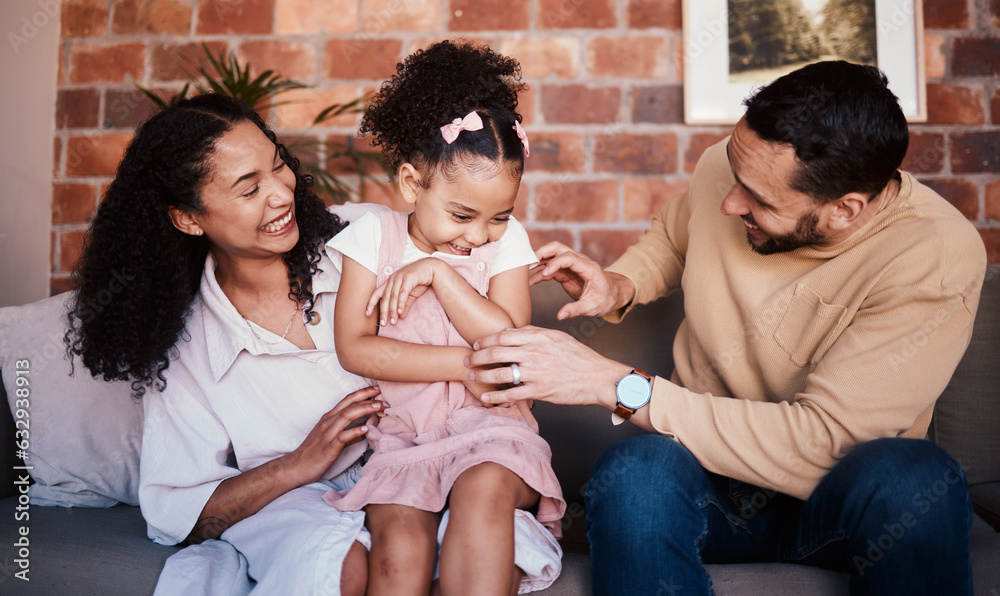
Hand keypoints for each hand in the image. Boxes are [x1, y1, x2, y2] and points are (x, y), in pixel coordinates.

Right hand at [285, 386, 385, 484]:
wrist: (296, 467)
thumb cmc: (315, 452)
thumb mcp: (333, 439)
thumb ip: (350, 433)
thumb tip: (366, 430)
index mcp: (329, 418)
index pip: (347, 399)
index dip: (363, 393)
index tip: (378, 389)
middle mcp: (328, 422)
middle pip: (349, 403)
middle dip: (367, 397)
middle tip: (384, 396)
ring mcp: (327, 433)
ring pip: (346, 415)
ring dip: (364, 410)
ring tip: (379, 408)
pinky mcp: (328, 447)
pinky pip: (343, 437)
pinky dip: (355, 431)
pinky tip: (366, 429)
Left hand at [366, 258, 440, 325]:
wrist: (432, 268)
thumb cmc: (420, 280)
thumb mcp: (411, 295)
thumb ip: (405, 305)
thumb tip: (401, 316)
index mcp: (390, 282)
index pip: (377, 293)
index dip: (371, 303)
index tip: (367, 314)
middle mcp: (393, 279)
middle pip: (385, 298)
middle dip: (383, 312)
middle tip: (384, 324)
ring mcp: (400, 277)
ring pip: (393, 296)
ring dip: (393, 310)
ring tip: (393, 322)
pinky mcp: (409, 277)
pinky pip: (403, 292)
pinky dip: (401, 303)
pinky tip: (401, 312)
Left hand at [465, 326, 630, 408]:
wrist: (597, 377)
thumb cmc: (579, 356)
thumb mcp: (558, 337)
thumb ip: (535, 333)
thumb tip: (514, 331)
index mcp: (539, 336)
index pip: (505, 335)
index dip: (487, 340)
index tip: (478, 344)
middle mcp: (535, 352)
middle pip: (497, 352)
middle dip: (478, 356)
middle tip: (467, 359)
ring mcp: (536, 372)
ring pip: (501, 373)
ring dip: (482, 375)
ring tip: (472, 376)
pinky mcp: (540, 391)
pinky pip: (512, 394)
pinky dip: (496, 397)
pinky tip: (486, 398)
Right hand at [529, 242, 634, 319]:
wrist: (612, 295)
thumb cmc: (606, 299)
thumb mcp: (593, 307)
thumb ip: (576, 310)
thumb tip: (560, 316)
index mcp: (588, 268)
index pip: (569, 258)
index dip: (555, 264)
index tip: (545, 274)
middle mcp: (579, 262)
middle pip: (557, 248)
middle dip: (542, 252)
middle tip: (528, 263)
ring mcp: (571, 266)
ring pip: (551, 256)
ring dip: (538, 262)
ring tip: (524, 274)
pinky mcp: (565, 273)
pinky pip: (550, 269)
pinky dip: (539, 273)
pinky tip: (530, 281)